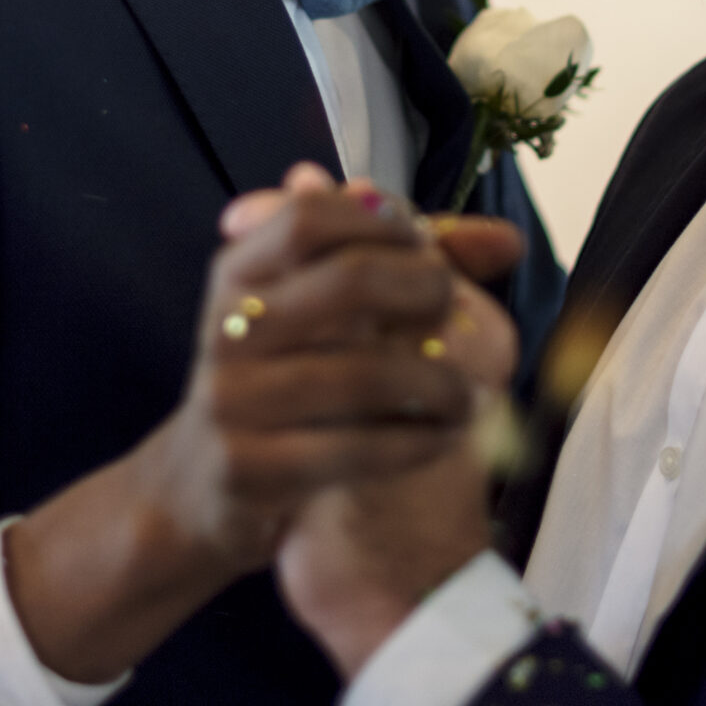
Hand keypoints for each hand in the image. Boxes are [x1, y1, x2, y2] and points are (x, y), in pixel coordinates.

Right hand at [4, 165, 489, 681]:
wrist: (199, 489)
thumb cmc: (279, 381)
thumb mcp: (312, 312)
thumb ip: (404, 269)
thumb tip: (507, 239)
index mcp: (238, 273)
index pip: (311, 217)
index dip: (383, 223)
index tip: (425, 243)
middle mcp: (229, 328)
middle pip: (350, 282)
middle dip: (423, 290)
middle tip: (454, 310)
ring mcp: (233, 399)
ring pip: (364, 374)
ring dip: (438, 383)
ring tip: (466, 395)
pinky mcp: (248, 468)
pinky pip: (356, 449)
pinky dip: (416, 441)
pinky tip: (442, 438)